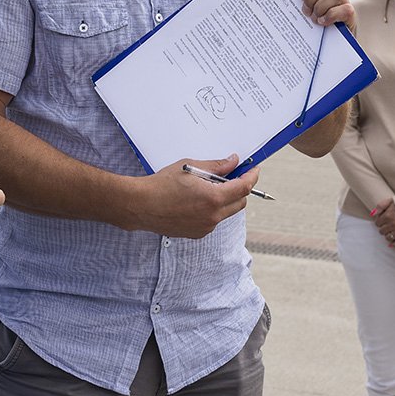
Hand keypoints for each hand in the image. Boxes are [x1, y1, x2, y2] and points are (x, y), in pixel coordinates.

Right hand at [129, 155, 257, 238]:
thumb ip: (216, 166)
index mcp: (213, 198)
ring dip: (225, 199)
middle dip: (239, 188)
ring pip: (227, 212)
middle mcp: (212, 216)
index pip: (243, 188)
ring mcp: (205, 227)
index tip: (254, 170)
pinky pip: (214, 220)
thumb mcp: (190, 167)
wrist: (141, 205)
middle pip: (240, 202)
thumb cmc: (162, 184)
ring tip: (207, 187)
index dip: (252, 177)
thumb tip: (233, 162)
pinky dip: (213, 209)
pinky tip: (196, 200)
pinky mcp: (198, 233)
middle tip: (231, 175)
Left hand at [371, 197, 394, 247]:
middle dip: (383, 229)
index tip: (382, 222)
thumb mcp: (391, 200)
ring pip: (388, 237)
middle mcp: (392, 224)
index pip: (378, 223)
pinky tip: (394, 242)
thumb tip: (373, 214)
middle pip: (382, 231)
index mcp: (387, 215)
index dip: (379, 222)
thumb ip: (380, 206)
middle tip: (386, 227)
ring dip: (388, 235)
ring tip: (390, 233)